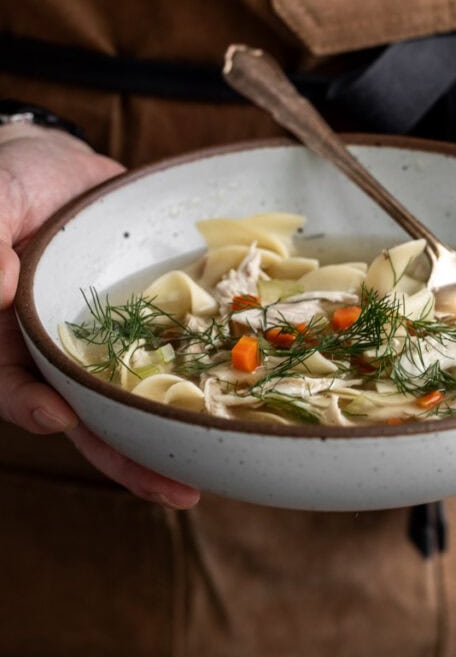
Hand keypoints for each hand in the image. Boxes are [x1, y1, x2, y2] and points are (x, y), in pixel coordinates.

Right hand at [0, 125, 199, 506]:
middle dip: (126, 457)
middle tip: (174, 490)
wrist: (60, 167)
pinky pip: (173, 356)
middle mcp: (61, 353)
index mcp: (11, 336)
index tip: (58, 417)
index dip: (30, 406)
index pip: (12, 384)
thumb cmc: (12, 184)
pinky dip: (198, 384)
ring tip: (210, 477)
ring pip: (135, 400)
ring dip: (168, 439)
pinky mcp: (147, 324)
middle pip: (87, 416)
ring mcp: (107, 343)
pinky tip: (233, 410)